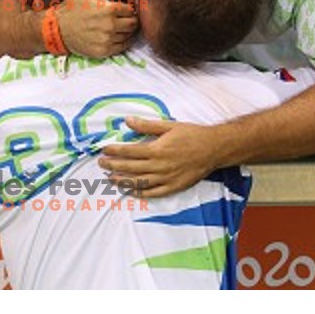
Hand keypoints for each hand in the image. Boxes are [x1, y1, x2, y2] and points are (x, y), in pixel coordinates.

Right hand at [56, 0, 138, 57]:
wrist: (57, 29)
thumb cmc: (71, 7)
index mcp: (109, 9)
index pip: (131, 10)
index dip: (129, 9)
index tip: (124, 10)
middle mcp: (110, 25)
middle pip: (133, 24)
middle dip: (130, 20)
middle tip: (124, 19)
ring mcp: (107, 39)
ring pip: (128, 36)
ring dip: (126, 32)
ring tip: (117, 27)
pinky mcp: (103, 51)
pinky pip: (122, 47)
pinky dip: (121, 42)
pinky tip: (114, 37)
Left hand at [98, 117, 221, 197]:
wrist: (213, 149)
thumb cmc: (191, 134)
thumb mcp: (169, 126)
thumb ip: (146, 125)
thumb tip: (127, 120)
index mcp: (158, 149)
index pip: (129, 151)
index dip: (115, 151)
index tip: (104, 149)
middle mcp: (160, 166)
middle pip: (131, 167)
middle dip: (113, 165)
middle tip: (101, 163)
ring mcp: (166, 178)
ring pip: (139, 182)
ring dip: (122, 180)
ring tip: (110, 178)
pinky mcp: (173, 187)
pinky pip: (153, 192)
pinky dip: (139, 193)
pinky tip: (129, 191)